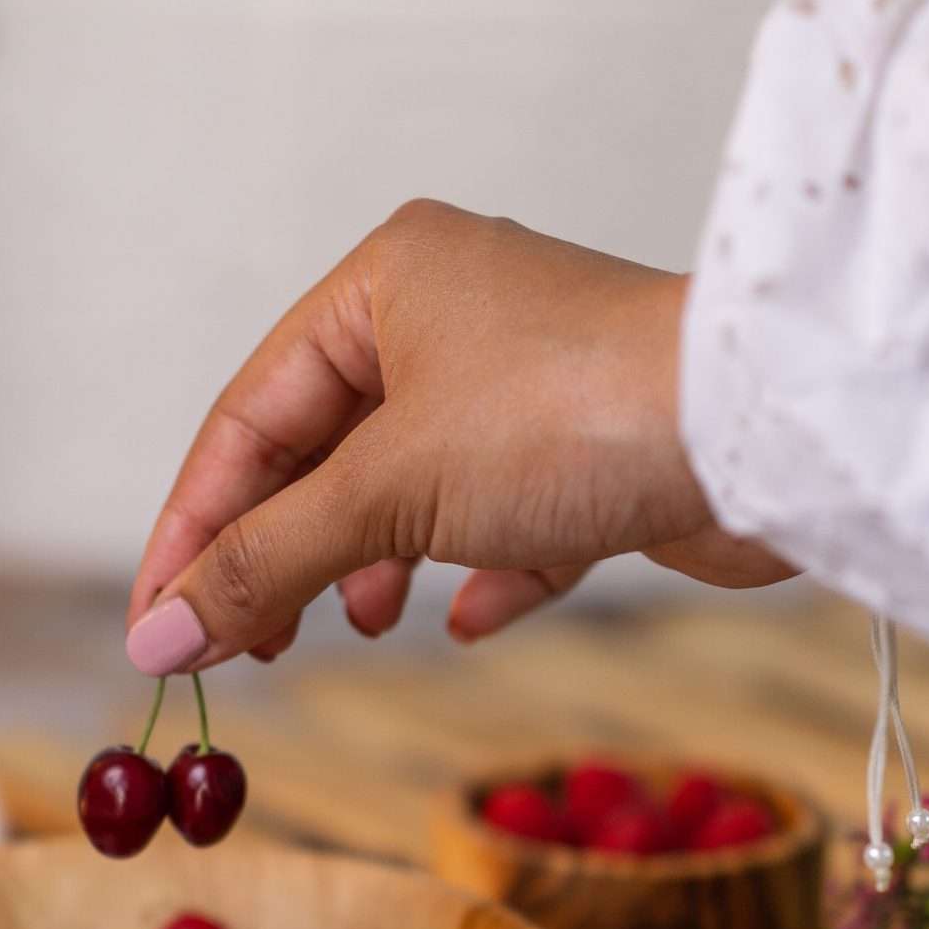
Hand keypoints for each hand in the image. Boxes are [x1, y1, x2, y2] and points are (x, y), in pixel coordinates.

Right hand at [125, 200, 791, 672]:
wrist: (770, 432)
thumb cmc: (570, 419)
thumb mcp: (388, 492)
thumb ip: (266, 562)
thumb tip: (158, 635)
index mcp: (386, 280)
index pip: (250, 414)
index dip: (194, 526)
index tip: (158, 627)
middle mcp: (452, 312)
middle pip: (325, 452)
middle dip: (286, 553)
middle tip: (249, 648)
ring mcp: (527, 378)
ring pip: (412, 485)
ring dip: (375, 566)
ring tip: (363, 626)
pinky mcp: (594, 444)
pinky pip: (506, 515)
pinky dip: (479, 570)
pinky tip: (470, 617)